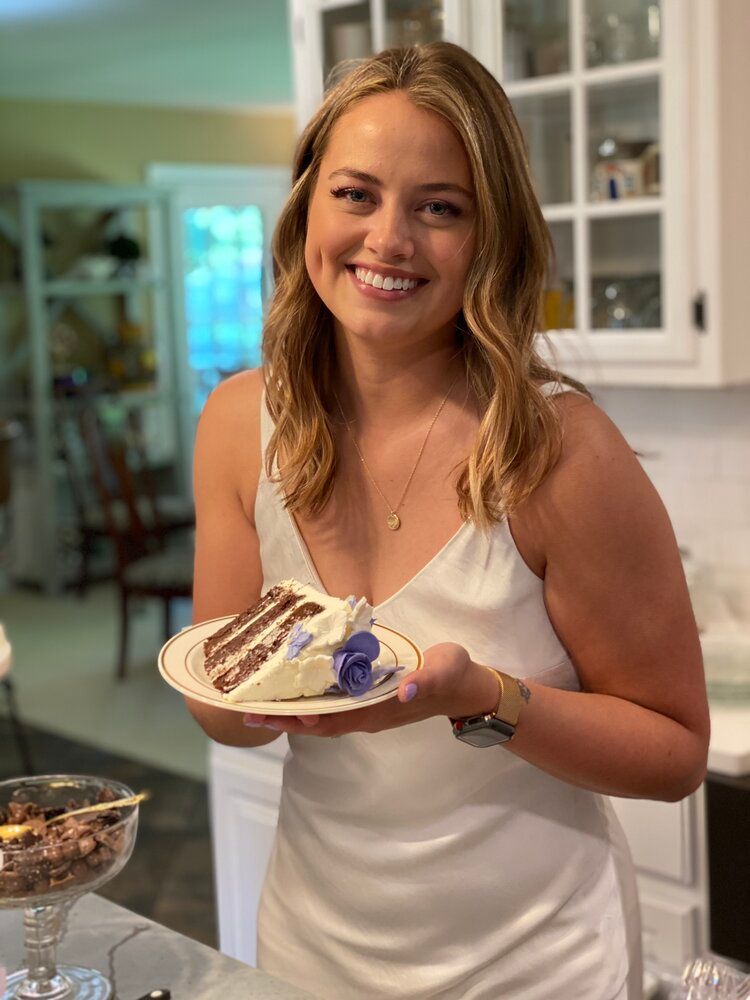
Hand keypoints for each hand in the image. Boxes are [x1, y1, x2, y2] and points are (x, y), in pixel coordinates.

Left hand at [241, 643, 500, 737]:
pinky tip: (295, 689)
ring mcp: (367, 710)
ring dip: (291, 713)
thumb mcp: (443, 672)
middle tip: (246, 713)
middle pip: (317, 724)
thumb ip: (424, 680)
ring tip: (259, 705)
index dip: (300, 719)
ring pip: (321, 717)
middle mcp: (367, 715)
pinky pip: (332, 705)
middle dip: (283, 720)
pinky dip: (309, 701)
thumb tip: (403, 688)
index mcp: (378, 710)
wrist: (467, 687)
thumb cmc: (453, 675)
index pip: (330, 720)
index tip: (270, 715)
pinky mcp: (369, 700)